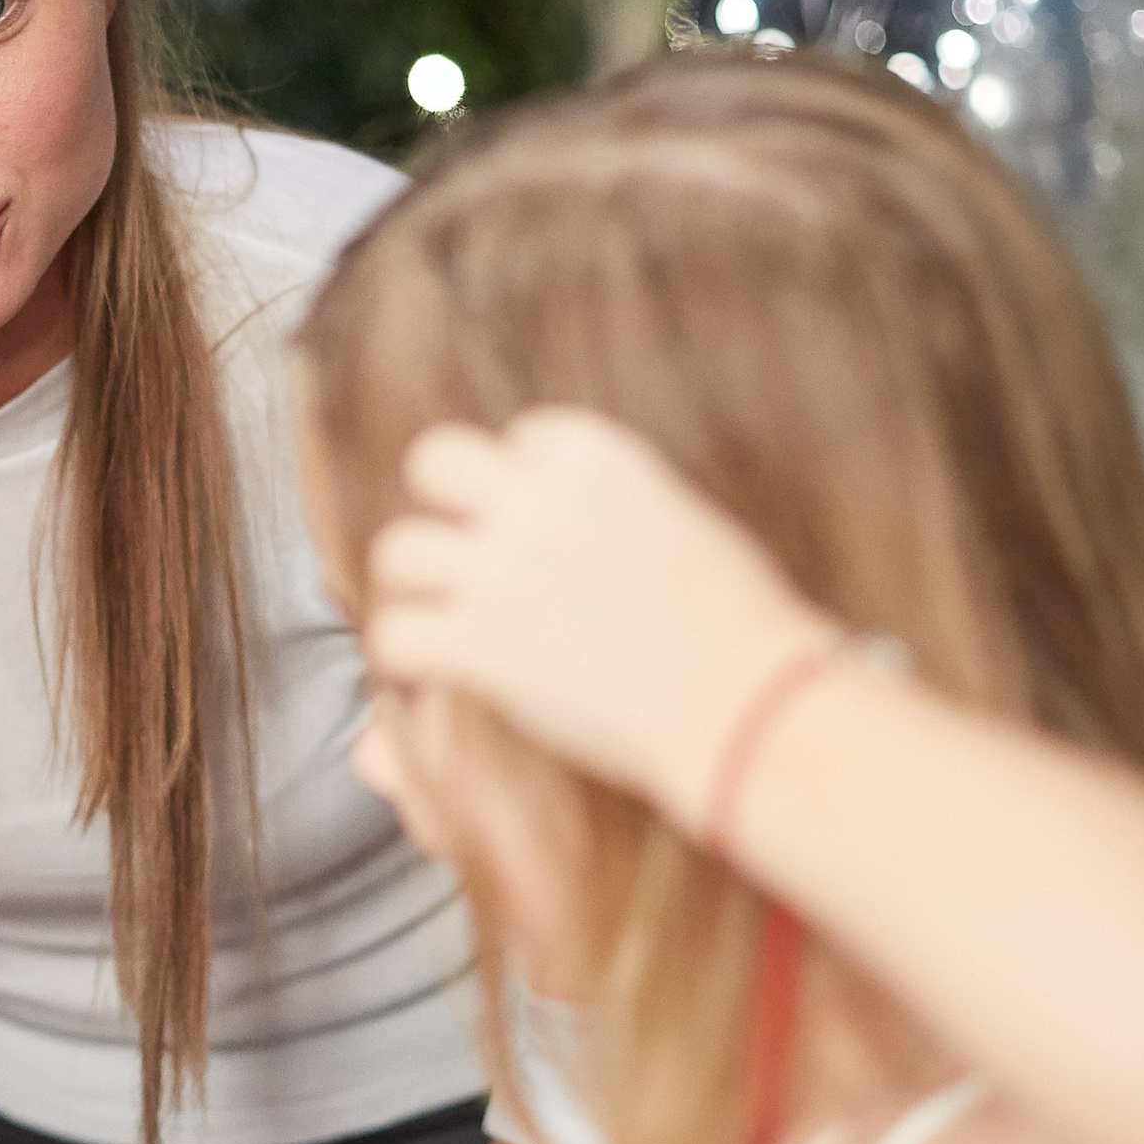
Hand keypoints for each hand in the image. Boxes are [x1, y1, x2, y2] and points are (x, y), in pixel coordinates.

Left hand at [362, 409, 830, 829]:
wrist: (748, 707)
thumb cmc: (739, 631)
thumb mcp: (684, 531)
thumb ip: (616, 515)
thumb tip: (576, 544)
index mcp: (599, 458)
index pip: (522, 437)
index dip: (523, 485)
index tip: (540, 528)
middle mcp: (539, 500)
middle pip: (433, 460)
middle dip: (442, 506)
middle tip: (467, 559)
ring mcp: (504, 569)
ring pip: (398, 548)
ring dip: (416, 588)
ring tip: (444, 623)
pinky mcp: (482, 643)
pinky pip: (395, 634)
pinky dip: (405, 663)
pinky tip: (433, 682)